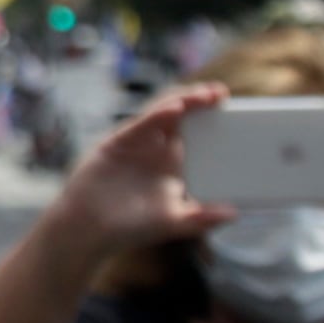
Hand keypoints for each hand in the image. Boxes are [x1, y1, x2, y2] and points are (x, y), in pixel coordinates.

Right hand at [43, 84, 234, 260]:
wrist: (89, 230)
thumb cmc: (129, 226)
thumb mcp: (173, 222)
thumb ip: (201, 218)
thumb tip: (234, 213)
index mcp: (172, 162)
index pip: (196, 132)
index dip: (212, 118)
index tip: (234, 110)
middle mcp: (155, 148)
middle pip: (181, 116)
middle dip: (200, 101)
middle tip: (221, 93)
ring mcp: (136, 143)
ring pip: (162, 113)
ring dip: (183, 101)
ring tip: (204, 95)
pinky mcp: (118, 143)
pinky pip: (141, 124)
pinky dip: (158, 114)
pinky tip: (176, 108)